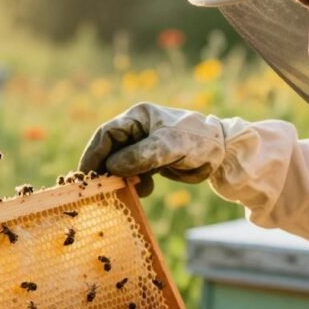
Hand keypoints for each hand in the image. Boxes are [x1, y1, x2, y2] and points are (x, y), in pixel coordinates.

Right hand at [78, 102, 248, 196]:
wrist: (222, 152)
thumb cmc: (196, 140)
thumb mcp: (168, 146)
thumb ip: (139, 156)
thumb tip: (112, 168)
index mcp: (138, 117)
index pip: (106, 134)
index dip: (93, 154)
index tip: (86, 174)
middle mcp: (138, 130)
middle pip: (110, 149)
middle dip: (105, 169)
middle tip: (98, 188)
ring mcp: (144, 146)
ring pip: (121, 164)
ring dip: (121, 179)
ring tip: (125, 191)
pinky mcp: (152, 161)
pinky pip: (134, 173)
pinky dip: (135, 184)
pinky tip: (144, 190)